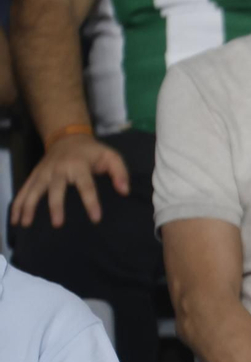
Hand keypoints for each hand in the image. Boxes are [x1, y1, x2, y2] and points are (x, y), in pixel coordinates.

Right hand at [10, 133, 129, 227]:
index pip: (86, 185)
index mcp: (79, 165)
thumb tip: (124, 191)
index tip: (96, 218)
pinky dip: (18, 203)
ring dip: (29, 206)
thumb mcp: (111, 156)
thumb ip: (120, 172)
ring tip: (25, 224)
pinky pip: (24, 189)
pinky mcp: (35, 175)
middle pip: (56, 189)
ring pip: (34, 189)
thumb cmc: (92, 152)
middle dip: (56, 206)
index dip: (91, 201)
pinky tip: (15, 219)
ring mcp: (44, 172)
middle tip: (57, 224)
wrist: (67, 137)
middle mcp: (59, 169)